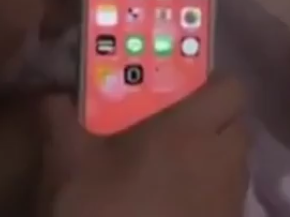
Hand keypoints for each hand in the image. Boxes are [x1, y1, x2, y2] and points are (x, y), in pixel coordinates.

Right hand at [37, 76, 249, 216]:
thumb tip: (53, 97)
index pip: (231, 87)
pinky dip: (211, 192)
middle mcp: (223, 156)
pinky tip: (175, 203)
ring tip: (173, 169)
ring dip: (213, 157)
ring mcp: (231, 195)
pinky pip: (228, 195)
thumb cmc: (105, 212)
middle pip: (236, 123)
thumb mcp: (69, 168)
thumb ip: (63, 124)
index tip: (180, 90)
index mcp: (191, 128)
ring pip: (235, 160)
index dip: (211, 85)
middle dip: (212, 121)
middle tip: (174, 129)